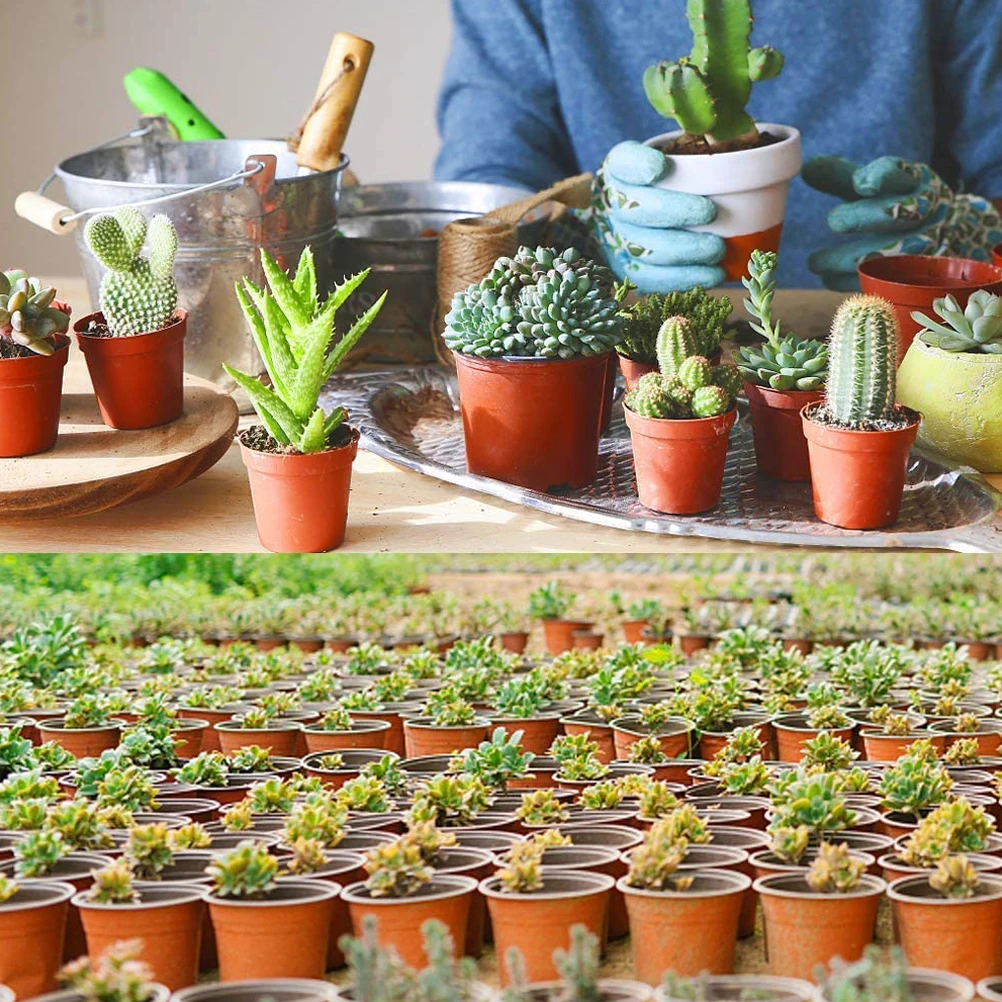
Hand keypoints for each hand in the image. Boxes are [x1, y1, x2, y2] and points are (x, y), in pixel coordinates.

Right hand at [592, 140, 725, 292]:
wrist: (638, 218)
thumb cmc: (670, 185)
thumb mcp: (678, 161)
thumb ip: (701, 158)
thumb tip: (752, 158)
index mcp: (621, 169)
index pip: (624, 163)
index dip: (639, 166)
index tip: (661, 168)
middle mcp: (613, 204)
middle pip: (638, 208)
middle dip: (676, 211)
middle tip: (712, 212)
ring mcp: (617, 241)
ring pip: (646, 249)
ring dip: (685, 251)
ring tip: (718, 250)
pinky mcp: (627, 270)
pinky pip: (651, 279)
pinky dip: (684, 279)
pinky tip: (712, 275)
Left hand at [803, 155, 1001, 290]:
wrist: (951, 235)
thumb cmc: (902, 202)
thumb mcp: (882, 184)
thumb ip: (844, 177)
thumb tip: (807, 167)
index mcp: (914, 182)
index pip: (900, 174)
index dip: (883, 176)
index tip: (862, 182)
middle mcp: (923, 212)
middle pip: (893, 214)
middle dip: (859, 218)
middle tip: (833, 220)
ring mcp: (921, 247)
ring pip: (882, 255)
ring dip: (842, 259)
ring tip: (814, 262)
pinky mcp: (911, 276)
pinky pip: (877, 281)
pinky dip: (847, 280)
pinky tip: (827, 278)